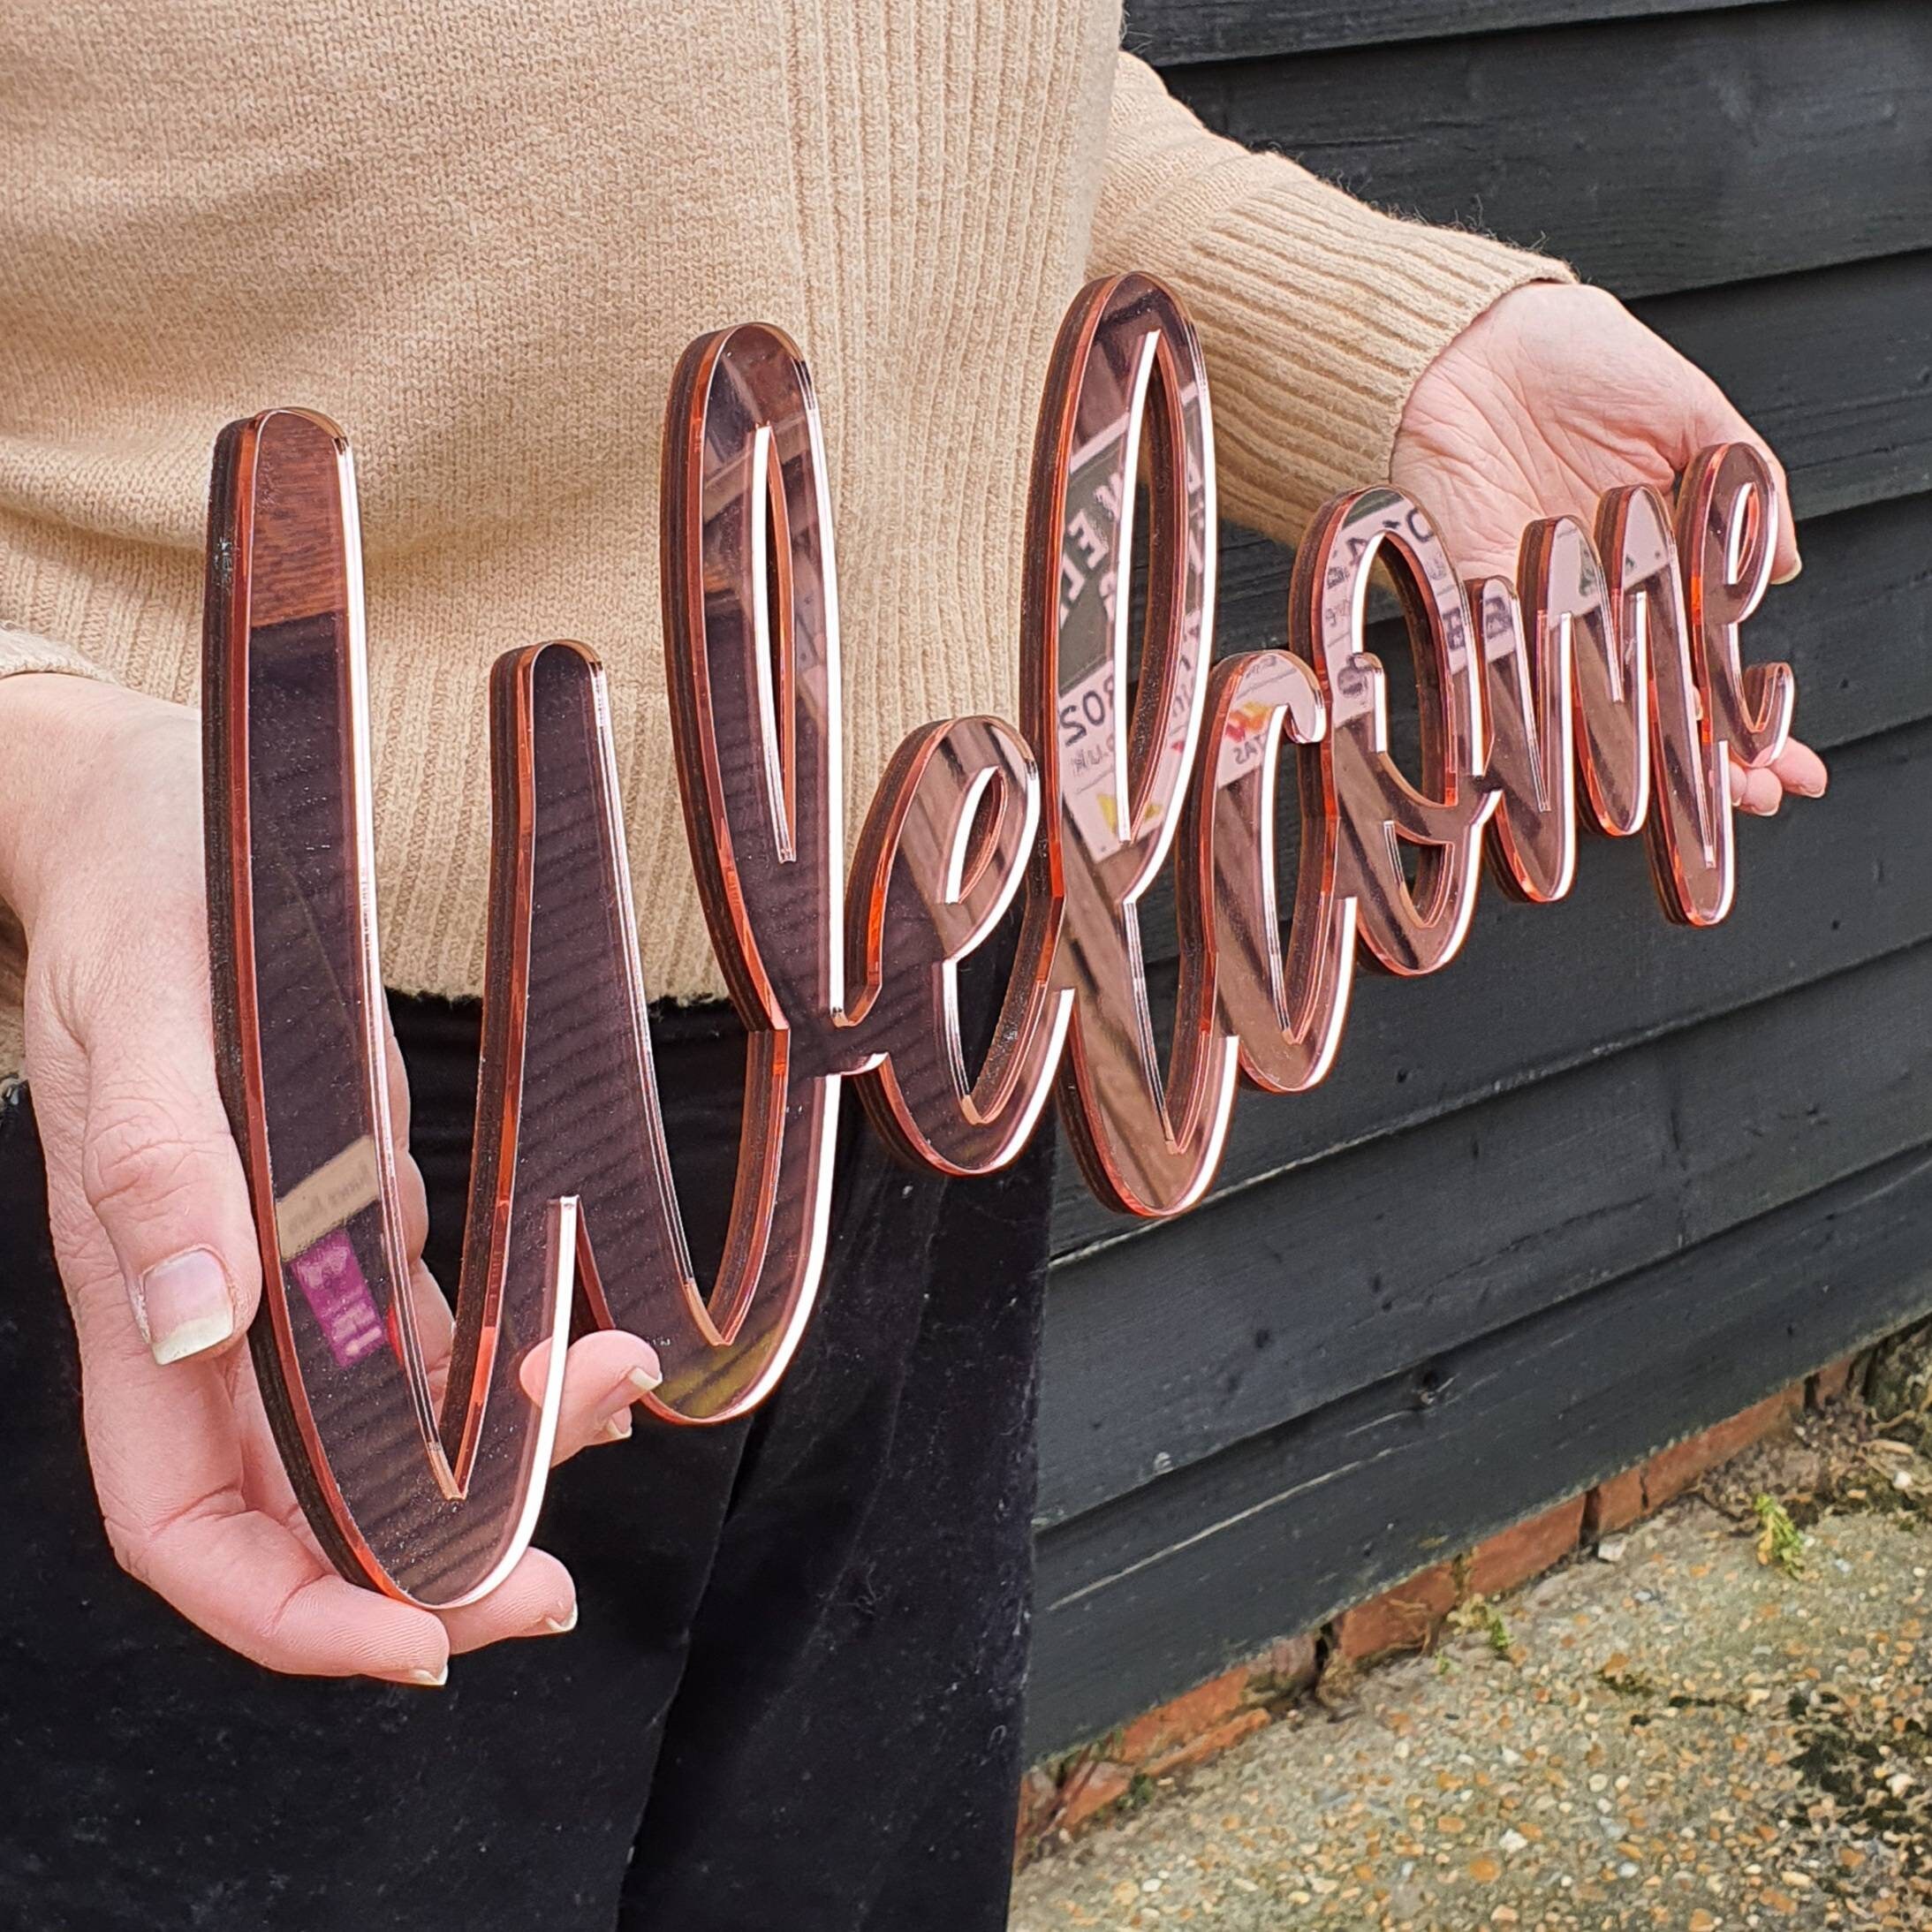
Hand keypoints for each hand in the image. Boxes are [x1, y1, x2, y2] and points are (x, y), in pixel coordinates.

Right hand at [0, 673, 661, 1684]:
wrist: (151, 807)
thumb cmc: (141, 888)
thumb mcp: (146, 1009)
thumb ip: (159, 1168)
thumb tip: (189, 1330)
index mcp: (136, 1287)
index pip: (185, 1518)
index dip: (286, 1607)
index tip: (413, 1647)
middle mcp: (210, 1301)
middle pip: (297, 1505)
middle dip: (414, 1573)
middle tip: (549, 1592)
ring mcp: (278, 1259)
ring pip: (372, 1426)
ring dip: (482, 1460)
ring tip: (607, 1419)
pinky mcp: (338, 1203)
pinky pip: (415, 1328)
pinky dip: (489, 1363)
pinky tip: (574, 1360)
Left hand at [1392, 281, 1827, 815]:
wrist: (1462, 341)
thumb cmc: (1570, 357)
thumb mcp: (1685, 409)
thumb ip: (1739, 487)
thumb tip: (1781, 564)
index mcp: (1657, 559)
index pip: (1713, 655)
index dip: (1748, 716)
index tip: (1785, 766)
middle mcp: (1597, 598)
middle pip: (1656, 700)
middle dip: (1702, 761)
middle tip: (1747, 804)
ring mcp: (1536, 610)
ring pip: (1586, 707)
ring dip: (1626, 763)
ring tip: (1667, 808)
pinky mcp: (1472, 605)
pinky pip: (1502, 678)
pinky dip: (1523, 726)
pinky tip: (1552, 774)